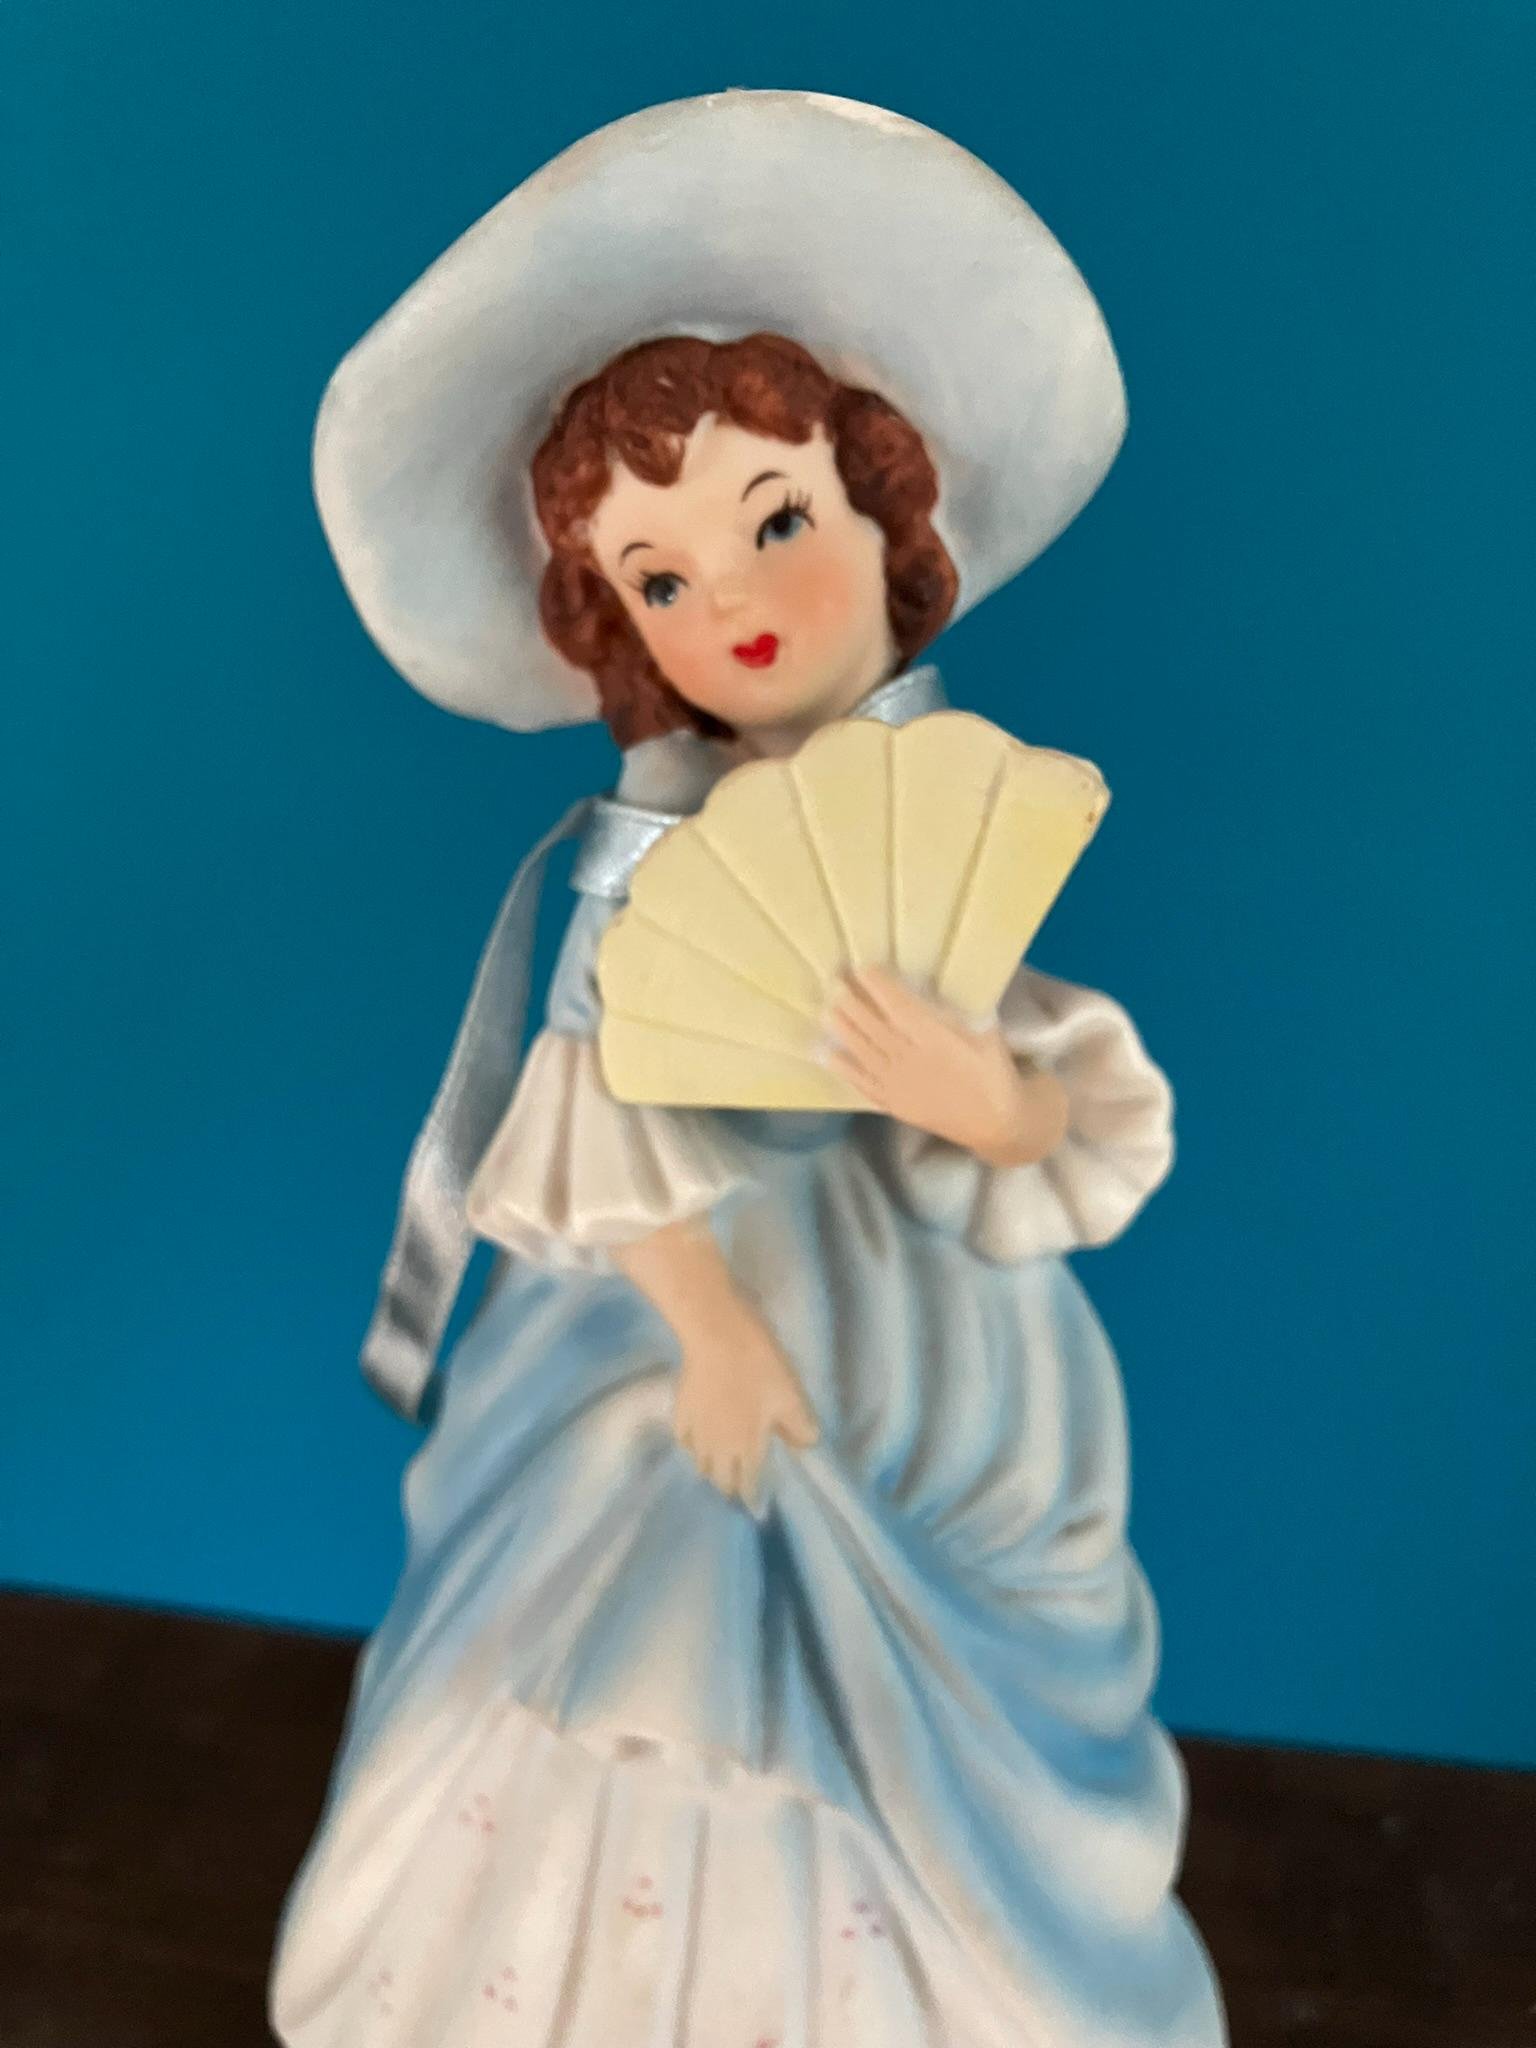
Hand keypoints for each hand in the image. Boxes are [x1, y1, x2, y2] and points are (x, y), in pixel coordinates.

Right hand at [673, 1305, 818, 1509]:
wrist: (717, 1335)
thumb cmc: (759, 1366)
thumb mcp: (791, 1395)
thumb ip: (800, 1426)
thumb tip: (805, 1446)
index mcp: (748, 1446)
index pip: (749, 1483)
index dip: (753, 1497)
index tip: (756, 1508)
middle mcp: (719, 1447)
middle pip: (721, 1479)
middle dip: (730, 1487)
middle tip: (737, 1487)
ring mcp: (697, 1430)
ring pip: (699, 1463)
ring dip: (710, 1470)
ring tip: (717, 1469)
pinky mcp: (681, 1411)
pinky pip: (684, 1440)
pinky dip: (691, 1447)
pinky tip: (695, 1442)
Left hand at [826, 965, 1068, 1166]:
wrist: (995, 1123)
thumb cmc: (993, 1071)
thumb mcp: (985, 1032)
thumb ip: (957, 1011)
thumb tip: (930, 986)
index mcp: (936, 1039)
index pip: (899, 1007)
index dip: (879, 986)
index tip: (862, 967)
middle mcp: (911, 1059)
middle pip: (873, 1026)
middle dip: (851, 1001)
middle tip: (833, 979)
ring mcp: (899, 1083)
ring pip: (863, 1050)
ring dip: (842, 1028)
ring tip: (825, 1009)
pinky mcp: (893, 1103)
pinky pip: (862, 1083)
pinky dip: (843, 1068)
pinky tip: (826, 1053)